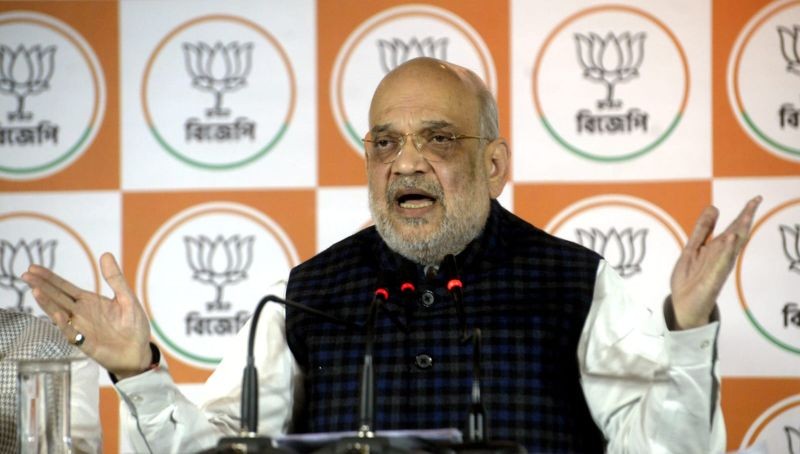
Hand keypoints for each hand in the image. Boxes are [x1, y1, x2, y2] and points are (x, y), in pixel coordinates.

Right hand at [22, 253, 152, 378]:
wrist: (139, 351)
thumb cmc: (132, 325)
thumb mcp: (126, 298)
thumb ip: (115, 279)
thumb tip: (105, 254)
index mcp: (89, 301)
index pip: (65, 287)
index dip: (50, 278)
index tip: (33, 268)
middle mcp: (80, 313)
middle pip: (57, 297)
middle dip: (41, 286)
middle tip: (25, 275)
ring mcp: (81, 328)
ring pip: (59, 314)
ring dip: (47, 303)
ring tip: (36, 290)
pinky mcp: (86, 343)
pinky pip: (71, 333)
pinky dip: (63, 324)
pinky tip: (57, 313)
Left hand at [669, 196, 761, 329]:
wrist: (683, 305)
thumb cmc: (690, 279)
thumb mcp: (692, 247)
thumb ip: (702, 229)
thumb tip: (714, 207)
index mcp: (717, 249)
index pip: (733, 228)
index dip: (744, 213)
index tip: (756, 198)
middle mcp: (721, 256)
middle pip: (737, 234)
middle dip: (745, 217)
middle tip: (756, 200)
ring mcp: (719, 267)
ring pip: (732, 246)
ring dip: (739, 231)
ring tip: (747, 215)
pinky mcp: (713, 279)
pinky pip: (721, 263)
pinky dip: (726, 251)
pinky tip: (730, 239)